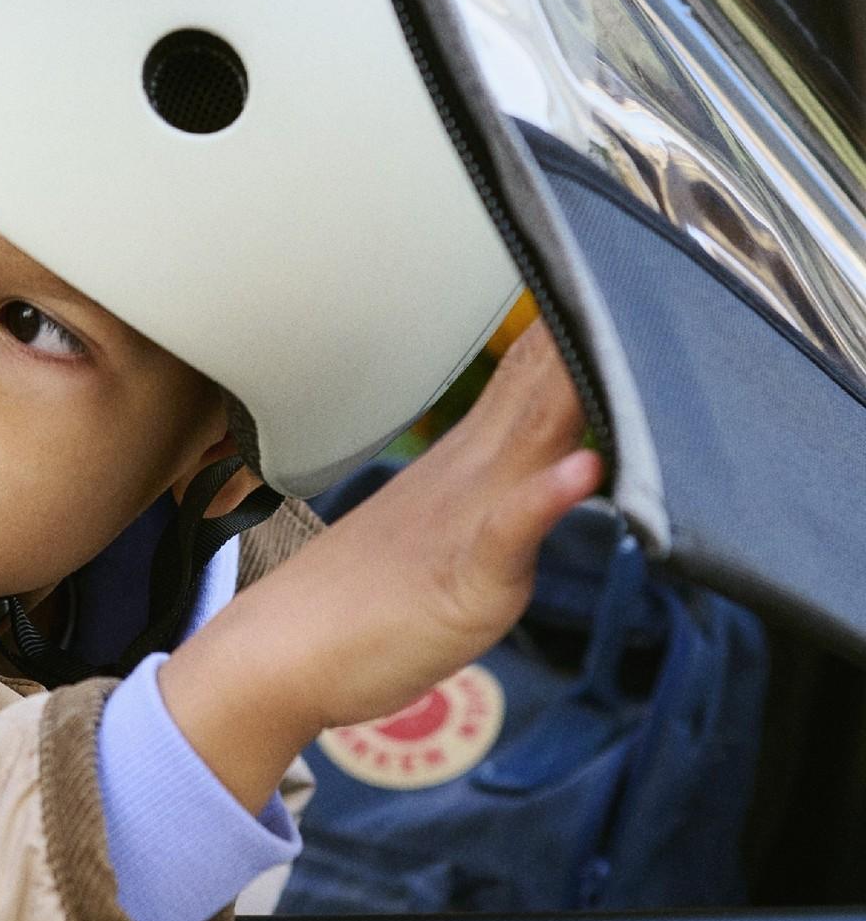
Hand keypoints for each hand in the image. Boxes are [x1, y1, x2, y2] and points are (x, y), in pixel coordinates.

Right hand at [158, 323, 598, 815]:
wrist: (284, 647)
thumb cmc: (359, 597)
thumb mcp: (445, 527)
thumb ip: (502, 489)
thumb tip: (550, 455)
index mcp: (470, 457)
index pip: (534, 372)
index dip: (581, 327)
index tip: (626, 276)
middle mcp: (474, 474)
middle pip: (542, 385)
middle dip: (592, 335)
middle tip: (636, 273)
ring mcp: (468, 521)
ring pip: (533, 439)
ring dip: (576, 391)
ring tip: (616, 340)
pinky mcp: (466, 579)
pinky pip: (508, 532)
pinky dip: (544, 498)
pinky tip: (578, 472)